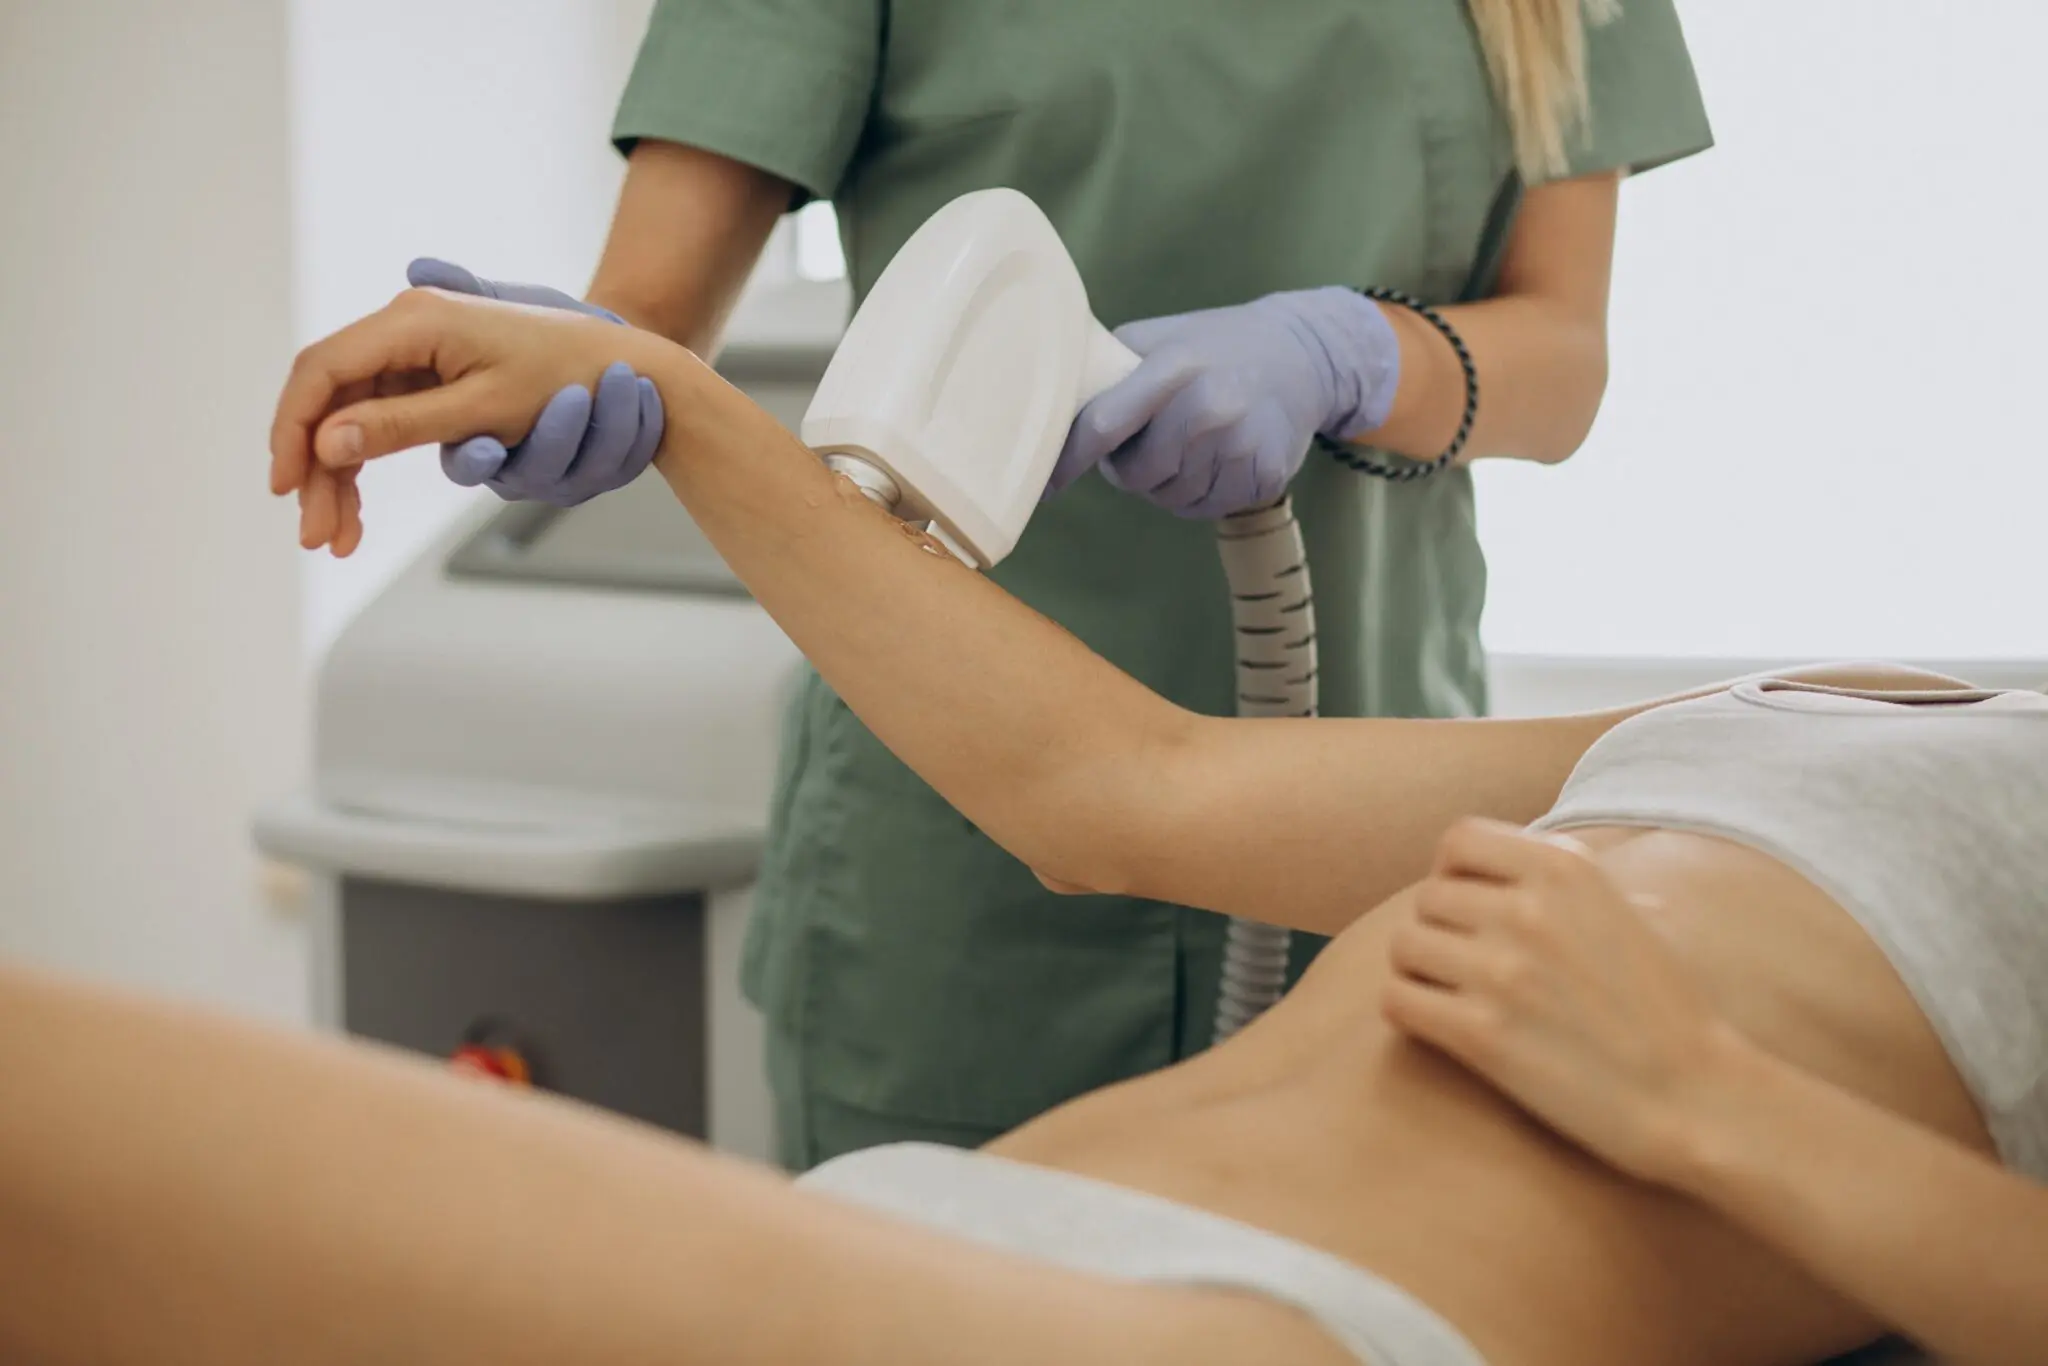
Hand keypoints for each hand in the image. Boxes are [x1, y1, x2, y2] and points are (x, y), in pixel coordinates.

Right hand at [270, 288, 676, 554]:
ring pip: (352, 416)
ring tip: (338, 538)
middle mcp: (405, 327)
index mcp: (413, 321)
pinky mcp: (431, 375)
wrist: (621, 364)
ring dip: (340, 478)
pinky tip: (359, 511)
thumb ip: (400, 425)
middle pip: (331, 399)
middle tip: (314, 535)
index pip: (322, 370)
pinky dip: (372, 464)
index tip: (285, 487)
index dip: (294, 431)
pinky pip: (382, 419)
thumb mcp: (482, 410)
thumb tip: (326, 443)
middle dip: (315, 470)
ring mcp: (417, 351)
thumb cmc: (564, 379)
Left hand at [1047, 286, 1398, 518]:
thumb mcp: (1158, 338)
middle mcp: (1210, 405)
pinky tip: (1212, 460)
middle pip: (1135, 475)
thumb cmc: (1211, 346)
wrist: (1302, 355)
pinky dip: (1196, 494)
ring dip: (1163, 483)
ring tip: (1186, 445)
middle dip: (1127, 468)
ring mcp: (1242, 443)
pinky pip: (1204, 509)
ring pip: (1168, 498)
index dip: (1070, 460)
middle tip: (1146, 442)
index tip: (1047, 487)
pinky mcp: (1265, 473)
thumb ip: (1107, 369)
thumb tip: (1045, 410)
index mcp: (1174, 365)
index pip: (1106, 423)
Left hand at [1382, 818, 1740, 1184]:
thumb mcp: (1618, 910)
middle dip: (1442, 933)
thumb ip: (1552, 881)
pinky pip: (1397, 1000)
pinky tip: (1442, 1029)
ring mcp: (1502, 970)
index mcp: (1566, 867)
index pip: (1459, 841)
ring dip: (1421, 973)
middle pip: (1428, 899)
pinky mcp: (1481, 1034)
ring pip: (1404, 947)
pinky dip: (1410, 1013)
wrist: (1696, 1098)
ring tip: (1456, 1000)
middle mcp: (1529, 908)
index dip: (1454, 876)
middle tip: (1472, 972)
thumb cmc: (1658, 1011)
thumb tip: (1478, 868)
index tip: (1472, 912)